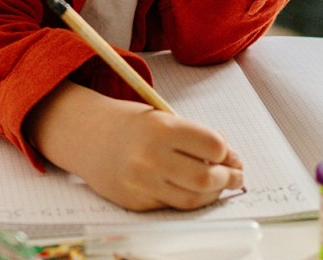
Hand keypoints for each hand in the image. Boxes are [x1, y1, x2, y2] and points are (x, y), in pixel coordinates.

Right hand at [27, 81, 243, 210]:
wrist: (87, 135)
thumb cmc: (131, 123)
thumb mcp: (161, 117)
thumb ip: (192, 135)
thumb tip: (229, 158)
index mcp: (161, 127)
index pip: (211, 145)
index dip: (227, 153)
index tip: (231, 155)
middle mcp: (150, 155)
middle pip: (205, 177)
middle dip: (227, 179)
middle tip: (235, 176)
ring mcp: (141, 181)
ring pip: (192, 198)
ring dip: (213, 194)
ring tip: (219, 186)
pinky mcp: (135, 201)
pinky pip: (171, 205)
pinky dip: (188, 200)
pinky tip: (194, 191)